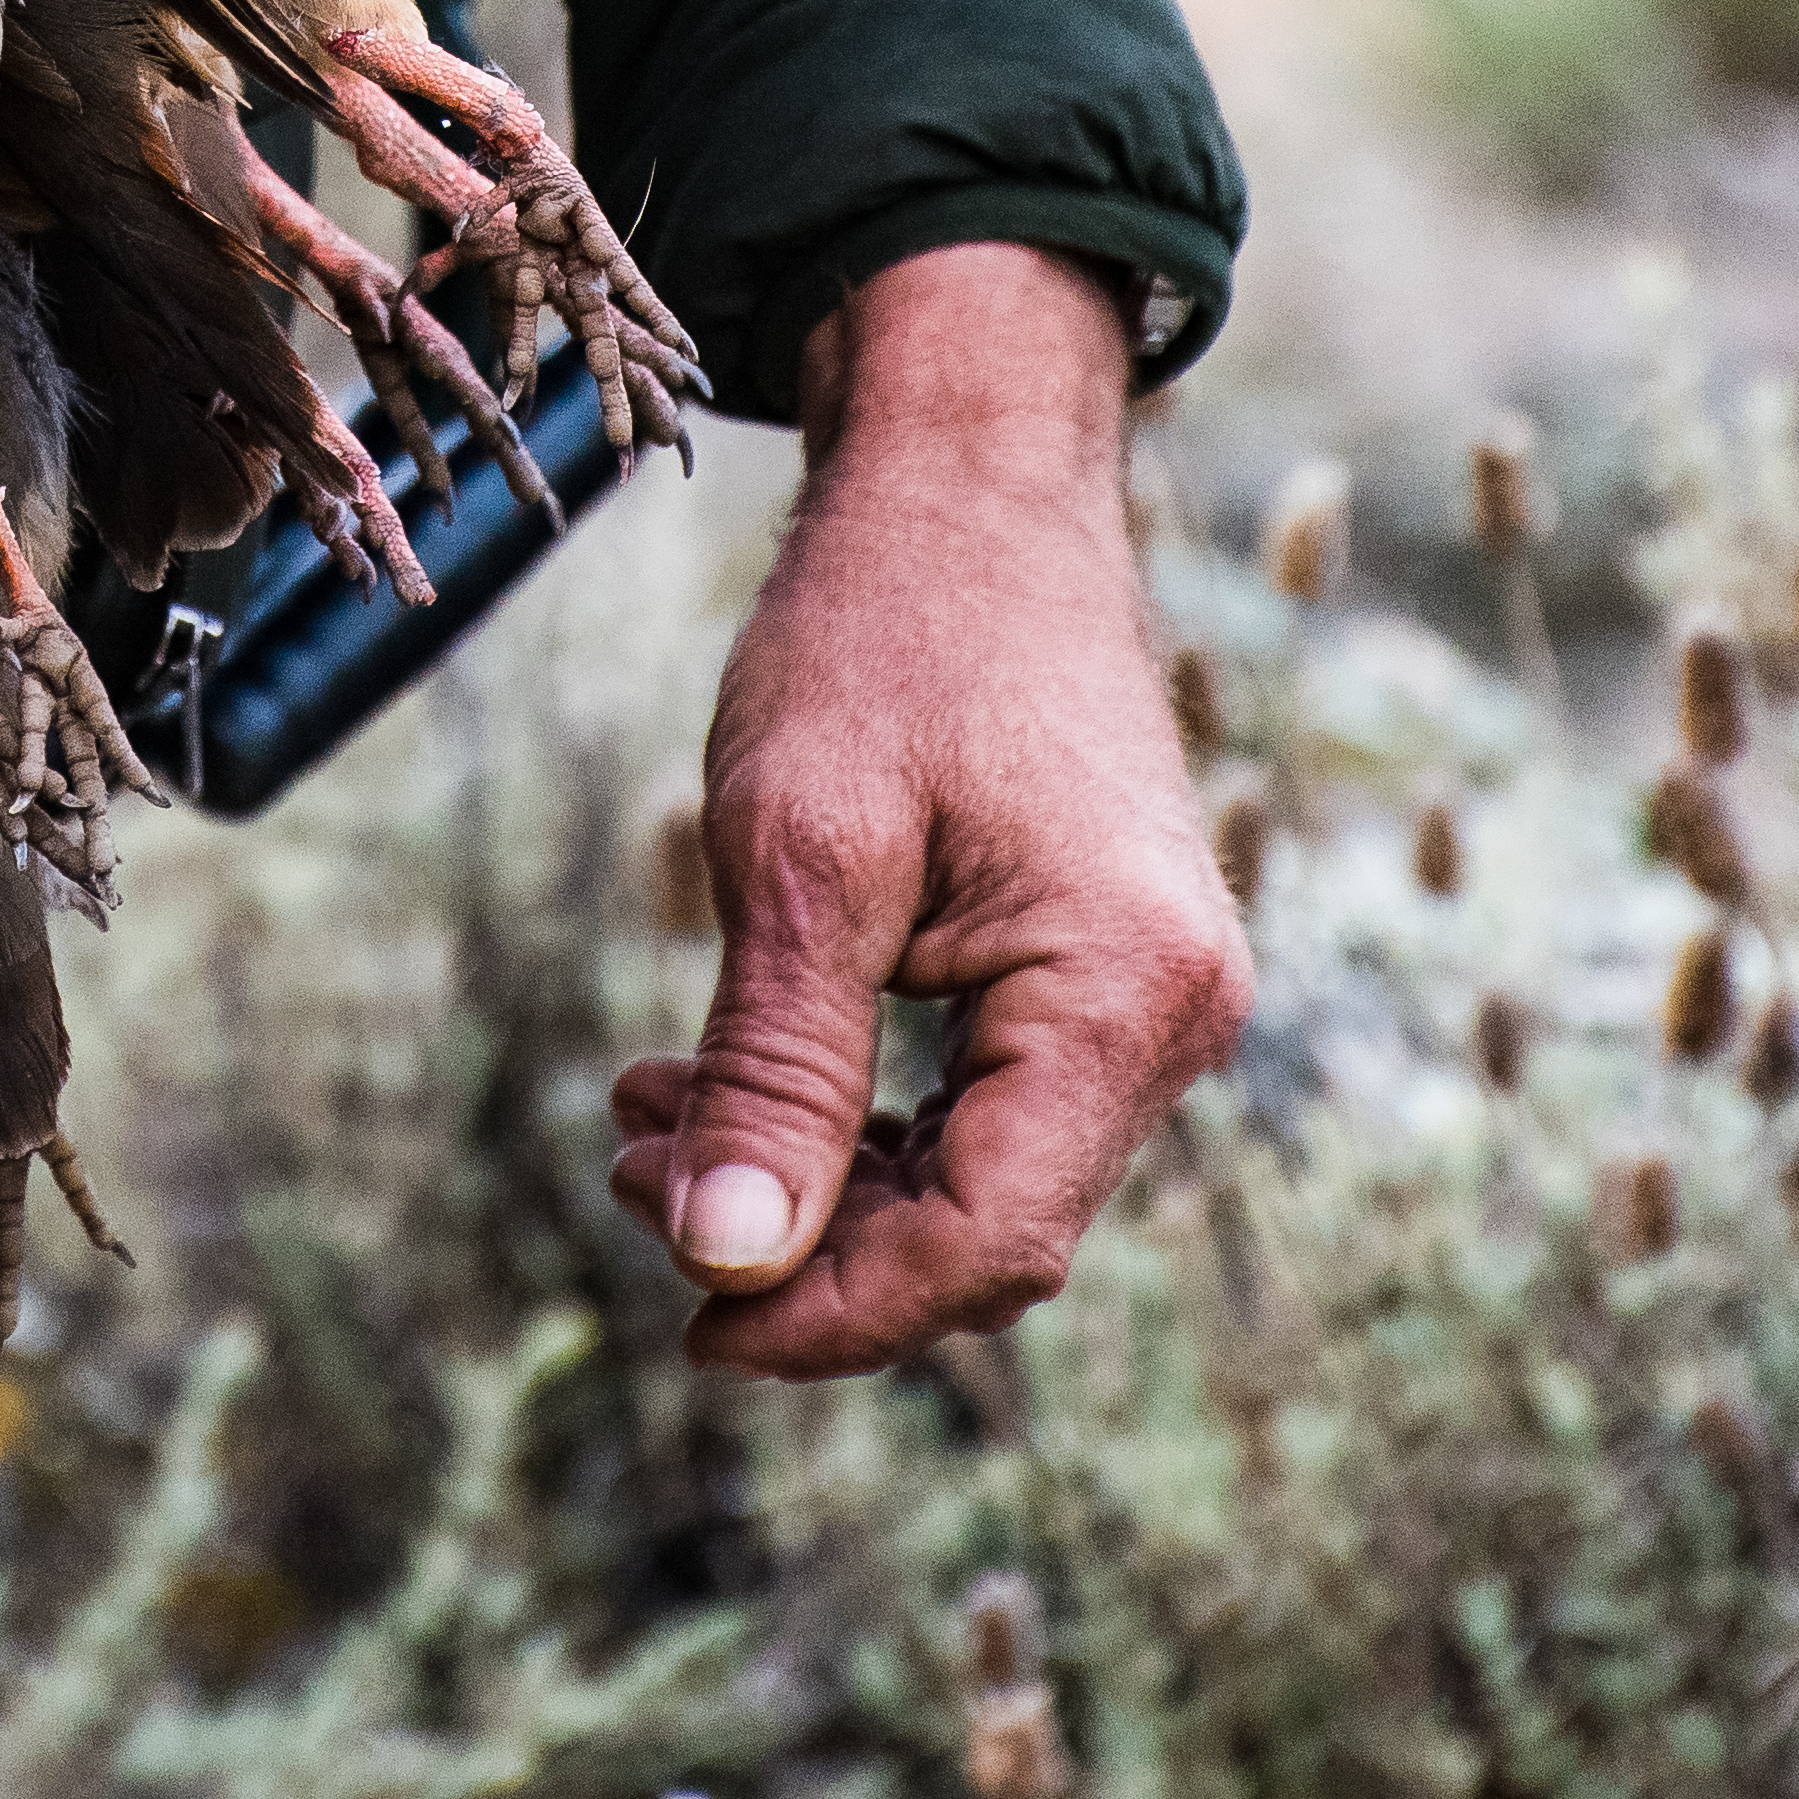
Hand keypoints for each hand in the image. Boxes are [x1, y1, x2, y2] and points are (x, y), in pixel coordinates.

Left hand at [606, 241, 1243, 1375]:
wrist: (968, 482)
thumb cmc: (885, 634)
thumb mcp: (798, 853)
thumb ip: (773, 1069)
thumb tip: (725, 1266)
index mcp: (1127, 992)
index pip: (987, 1243)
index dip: (831, 1311)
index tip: (682, 1317)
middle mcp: (1172, 1015)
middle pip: (983, 1229)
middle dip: (799, 1234)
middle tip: (626, 1164)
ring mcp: (1145, 993)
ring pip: (972, 1172)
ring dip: (807, 1169)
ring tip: (642, 1111)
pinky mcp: (1095, 967)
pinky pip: (979, 1100)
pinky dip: (849, 1109)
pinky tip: (716, 1073)